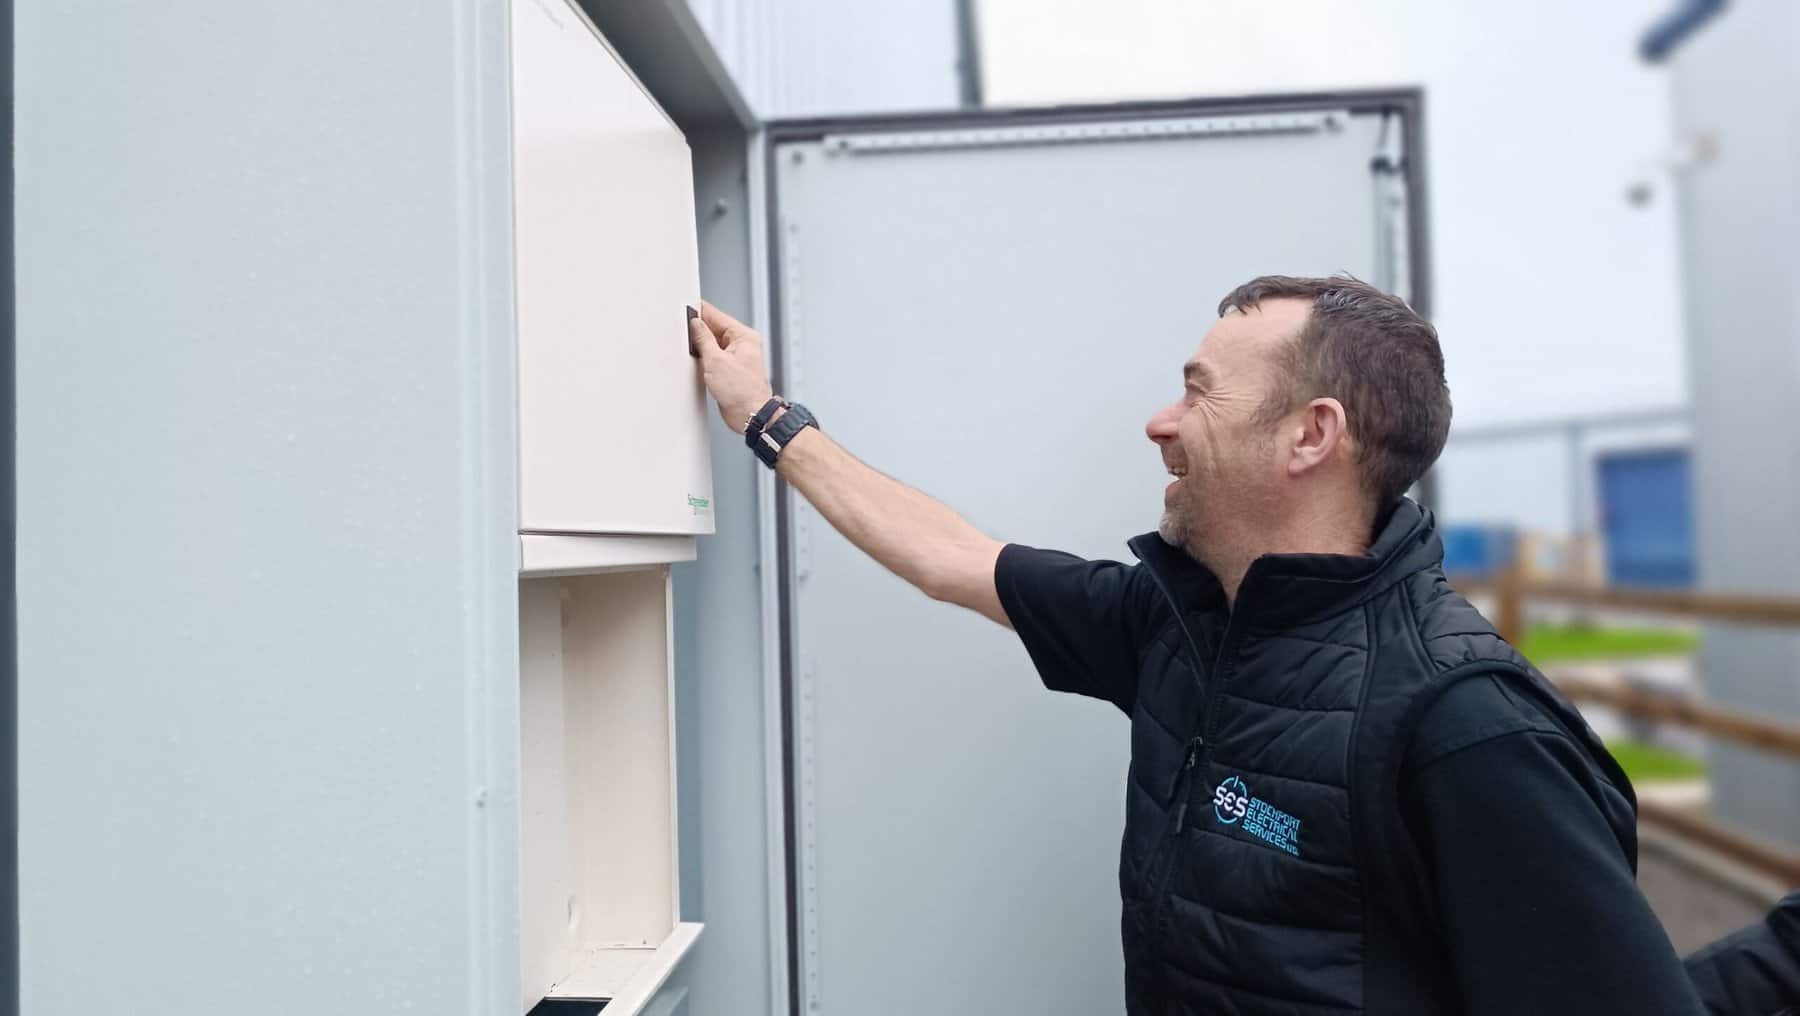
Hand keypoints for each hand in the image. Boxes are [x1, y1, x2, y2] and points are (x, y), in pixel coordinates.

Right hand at [688, 302, 774, 433]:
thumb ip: (703, 339)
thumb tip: (696, 324)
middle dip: (698, 331)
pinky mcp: (730, 369)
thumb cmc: (743, 391)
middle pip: (714, 328)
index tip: (685, 311)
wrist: (750, 415)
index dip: (699, 312)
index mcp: (744, 336)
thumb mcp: (715, 360)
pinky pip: (713, 357)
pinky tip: (698, 363)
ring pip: (712, 343)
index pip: (717, 315)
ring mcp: (736, 357)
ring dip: (701, 347)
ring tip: (694, 352)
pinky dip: (704, 358)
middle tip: (684, 333)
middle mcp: (742, 344)